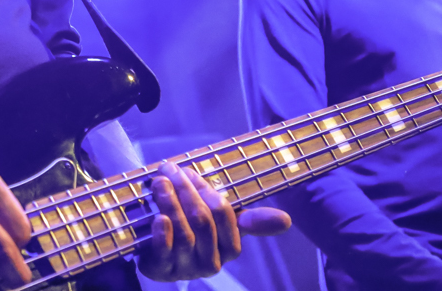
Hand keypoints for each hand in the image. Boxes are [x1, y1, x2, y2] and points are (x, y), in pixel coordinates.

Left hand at [137, 162, 291, 281]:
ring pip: (185, 234)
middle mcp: (211, 262)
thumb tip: (287, 221)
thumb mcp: (220, 220)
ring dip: (171, 204)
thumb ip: (250, 219)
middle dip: (186, 191)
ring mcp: (186, 268)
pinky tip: (157, 218)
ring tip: (159, 183)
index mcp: (229, 247)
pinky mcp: (161, 271)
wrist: (154, 246)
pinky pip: (164, 253)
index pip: (224, 214)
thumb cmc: (191, 227)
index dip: (206, 190)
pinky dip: (161, 234)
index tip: (188, 171)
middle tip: (170, 170)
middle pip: (203, 222)